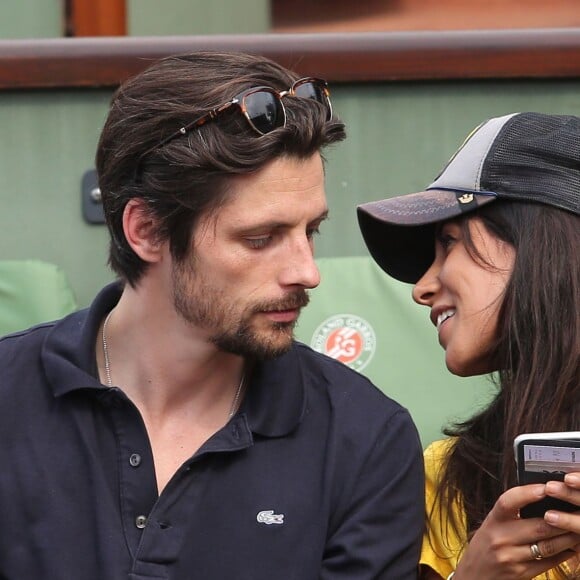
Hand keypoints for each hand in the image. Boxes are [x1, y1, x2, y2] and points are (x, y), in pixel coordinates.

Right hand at [452, 483, 579, 579]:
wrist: (474, 574)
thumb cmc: (484, 545)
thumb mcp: (491, 524)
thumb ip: (510, 514)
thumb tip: (540, 500)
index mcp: (493, 521)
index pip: (508, 502)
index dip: (527, 493)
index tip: (545, 487)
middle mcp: (501, 538)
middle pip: (538, 527)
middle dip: (561, 520)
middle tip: (575, 511)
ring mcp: (511, 557)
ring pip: (547, 546)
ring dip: (567, 538)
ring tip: (577, 530)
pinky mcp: (522, 573)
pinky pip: (548, 563)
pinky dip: (563, 554)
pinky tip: (570, 548)